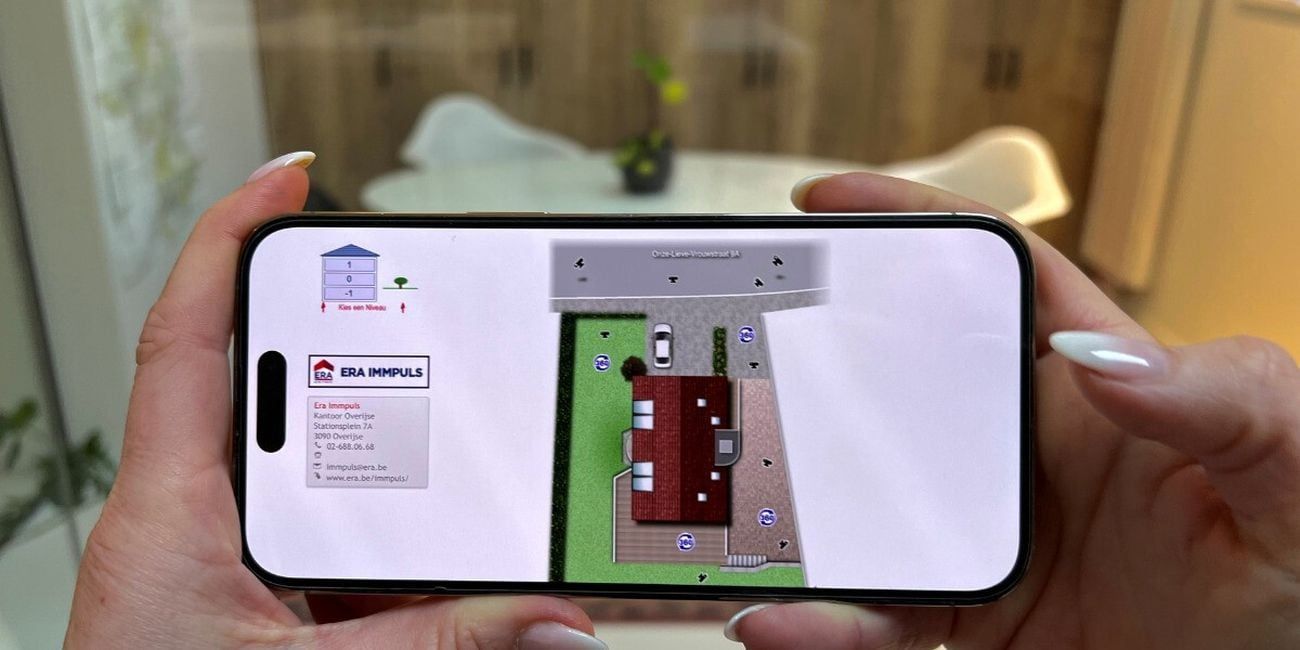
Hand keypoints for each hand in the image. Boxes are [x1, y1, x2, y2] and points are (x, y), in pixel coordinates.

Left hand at [65, 153, 602, 648]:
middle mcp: (190, 516)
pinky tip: (429, 561)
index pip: (188, 337)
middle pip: (268, 385)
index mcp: (172, 510)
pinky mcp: (250, 593)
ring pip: (313, 472)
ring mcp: (220, 555)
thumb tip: (543, 617)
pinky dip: (387, 541)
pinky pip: (332, 540)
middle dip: (342, 341)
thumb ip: (433, 641)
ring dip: (379, 465)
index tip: (285, 181)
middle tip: (408, 301)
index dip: (228, 240)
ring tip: (443, 460)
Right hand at [726, 173, 1299, 648]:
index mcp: (1090, 388)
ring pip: (866, 514)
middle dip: (812, 368)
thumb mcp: (1288, 460)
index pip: (994, 281)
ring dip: (797, 517)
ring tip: (746, 526)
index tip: (831, 202)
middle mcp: (1021, 456)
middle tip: (739, 362)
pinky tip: (786, 624)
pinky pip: (880, 621)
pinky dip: (825, 626)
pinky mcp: (972, 620)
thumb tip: (1107, 362)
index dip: (912, 224)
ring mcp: (987, 539)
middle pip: (895, 390)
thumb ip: (1219, 398)